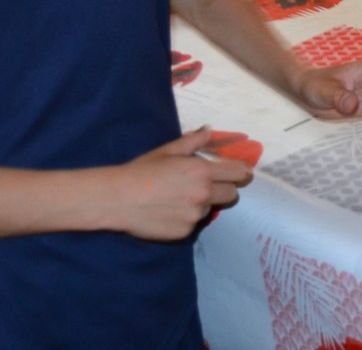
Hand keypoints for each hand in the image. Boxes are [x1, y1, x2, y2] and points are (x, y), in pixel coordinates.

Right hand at [115, 127, 252, 240]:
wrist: (117, 199)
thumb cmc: (142, 170)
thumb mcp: (168, 151)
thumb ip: (193, 141)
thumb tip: (209, 130)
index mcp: (202, 171)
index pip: (238, 173)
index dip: (243, 173)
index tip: (243, 173)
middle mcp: (203, 194)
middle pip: (232, 195)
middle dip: (225, 189)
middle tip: (208, 186)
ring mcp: (195, 215)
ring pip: (210, 209)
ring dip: (203, 204)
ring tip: (178, 198)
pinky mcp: (185, 232)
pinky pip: (194, 223)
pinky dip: (187, 218)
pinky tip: (169, 211)